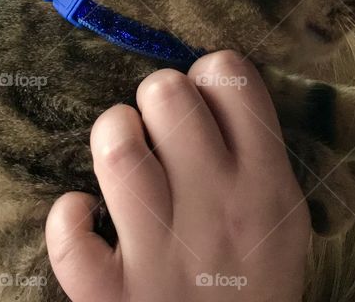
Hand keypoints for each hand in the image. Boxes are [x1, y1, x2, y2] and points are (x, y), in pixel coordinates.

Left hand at [45, 50, 311, 301]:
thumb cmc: (257, 287)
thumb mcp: (286, 221)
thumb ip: (259, 156)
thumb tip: (213, 89)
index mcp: (264, 182)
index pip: (230, 75)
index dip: (209, 76)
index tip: (204, 104)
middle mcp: (216, 206)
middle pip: (165, 92)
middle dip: (156, 98)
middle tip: (161, 131)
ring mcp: (161, 250)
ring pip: (117, 145)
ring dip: (112, 135)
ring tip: (122, 154)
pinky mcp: (113, 295)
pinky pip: (70, 235)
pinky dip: (68, 218)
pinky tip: (84, 218)